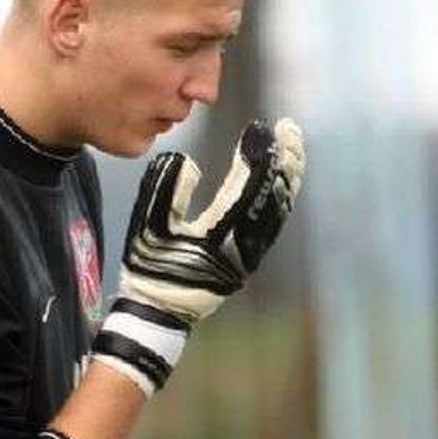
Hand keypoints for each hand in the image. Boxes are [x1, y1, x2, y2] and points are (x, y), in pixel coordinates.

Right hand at [91, 119, 304, 394]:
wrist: (159, 311)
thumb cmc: (150, 269)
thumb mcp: (148, 225)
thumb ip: (166, 189)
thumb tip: (189, 162)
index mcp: (221, 236)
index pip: (250, 187)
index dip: (259, 155)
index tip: (261, 128)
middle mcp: (245, 246)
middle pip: (277, 197)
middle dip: (285, 159)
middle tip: (288, 129)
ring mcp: (251, 254)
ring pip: (281, 209)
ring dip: (287, 176)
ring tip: (290, 147)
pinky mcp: (250, 258)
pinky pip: (274, 221)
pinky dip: (281, 195)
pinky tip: (280, 180)